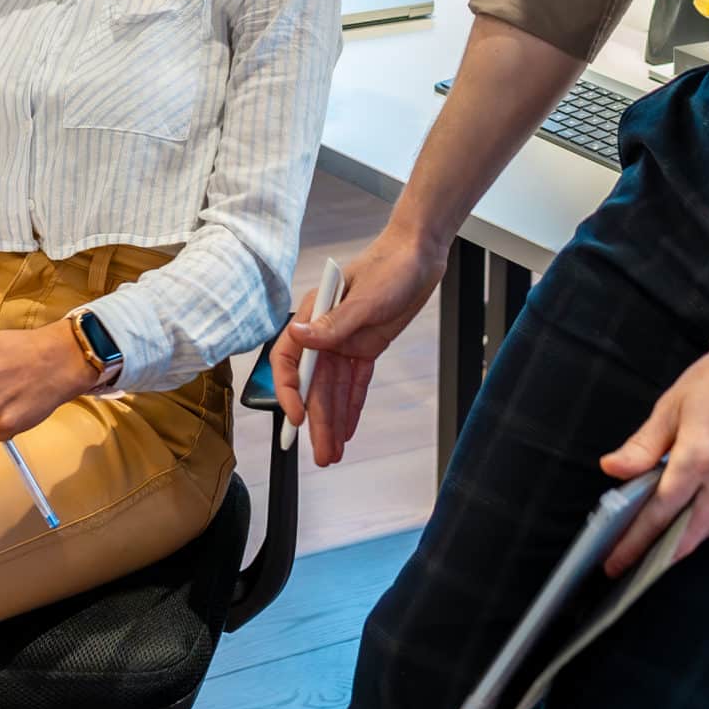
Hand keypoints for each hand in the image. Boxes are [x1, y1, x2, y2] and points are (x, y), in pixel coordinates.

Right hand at [272, 227, 445, 466]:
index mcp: (315, 315)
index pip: (290, 359)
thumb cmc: (389, 266)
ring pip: (335, 389)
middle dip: (317, 420)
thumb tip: (300, 337)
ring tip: (332, 453)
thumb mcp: (365, 298)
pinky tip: (347, 429)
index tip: (297, 416)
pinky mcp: (366, 346)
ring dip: (333, 420)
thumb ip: (333, 323)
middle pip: (315, 384)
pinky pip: (355, 383)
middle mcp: (325, 332)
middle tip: (321, 454)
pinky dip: (352, 406)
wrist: (419, 254)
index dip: (289, 390)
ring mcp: (346, 341)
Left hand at [598, 310, 708, 575]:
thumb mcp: (672, 405)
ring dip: (680, 537)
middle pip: (685, 535)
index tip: (614, 561)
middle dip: (653, 552)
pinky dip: (705, 520)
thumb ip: (642, 446)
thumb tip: (612, 470)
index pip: (659, 514)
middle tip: (626, 562)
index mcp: (698, 458)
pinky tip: (688, 514)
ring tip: (651, 539)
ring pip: (708, 530)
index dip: (634, 542)